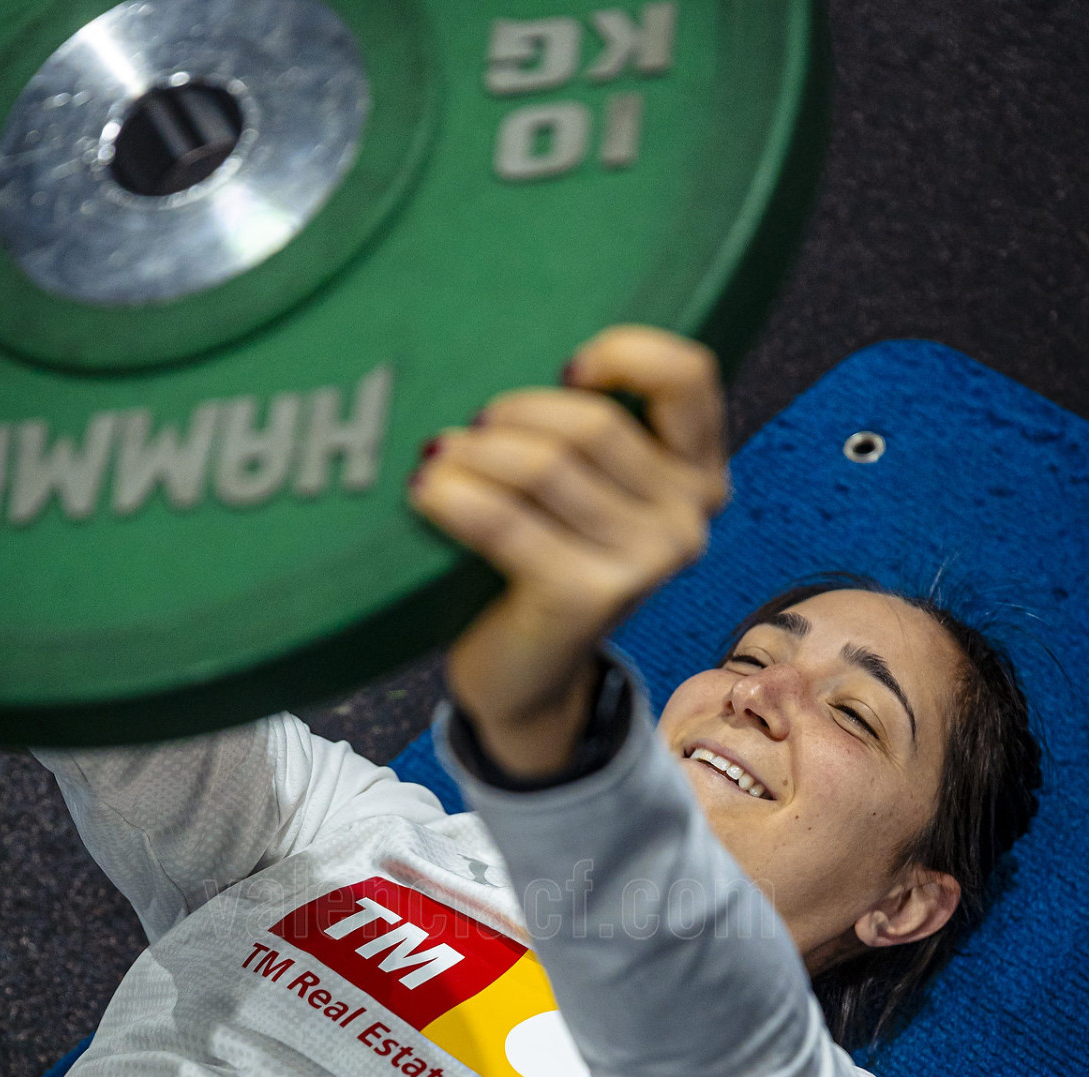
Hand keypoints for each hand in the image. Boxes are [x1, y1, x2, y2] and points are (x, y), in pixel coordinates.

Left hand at [408, 325, 728, 777]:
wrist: (528, 676)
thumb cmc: (544, 562)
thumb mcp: (582, 491)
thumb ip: (584, 433)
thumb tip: (500, 353)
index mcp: (698, 475)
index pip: (689, 378)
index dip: (627, 353)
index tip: (566, 366)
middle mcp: (688, 518)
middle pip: (593, 424)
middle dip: (513, 416)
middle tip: (464, 431)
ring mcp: (647, 562)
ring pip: (547, 467)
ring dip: (474, 455)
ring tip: (433, 459)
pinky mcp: (592, 596)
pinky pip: (509, 523)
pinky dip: (456, 500)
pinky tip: (425, 494)